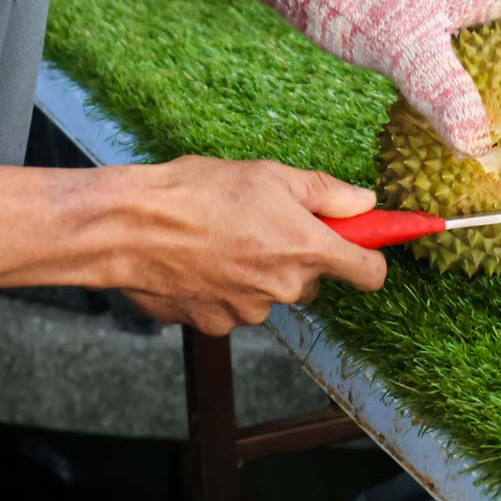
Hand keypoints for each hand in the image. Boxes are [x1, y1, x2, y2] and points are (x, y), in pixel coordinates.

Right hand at [119, 156, 385, 335]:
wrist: (130, 227)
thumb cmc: (199, 193)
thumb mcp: (271, 176)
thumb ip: (326, 193)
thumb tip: (365, 203)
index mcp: (308, 250)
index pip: (370, 273)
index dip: (371, 259)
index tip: (363, 246)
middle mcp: (285, 288)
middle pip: (311, 281)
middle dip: (296, 258)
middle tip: (262, 225)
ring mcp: (250, 311)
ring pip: (269, 293)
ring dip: (256, 272)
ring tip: (219, 238)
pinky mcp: (216, 324)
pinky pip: (233, 306)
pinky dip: (222, 288)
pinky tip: (198, 261)